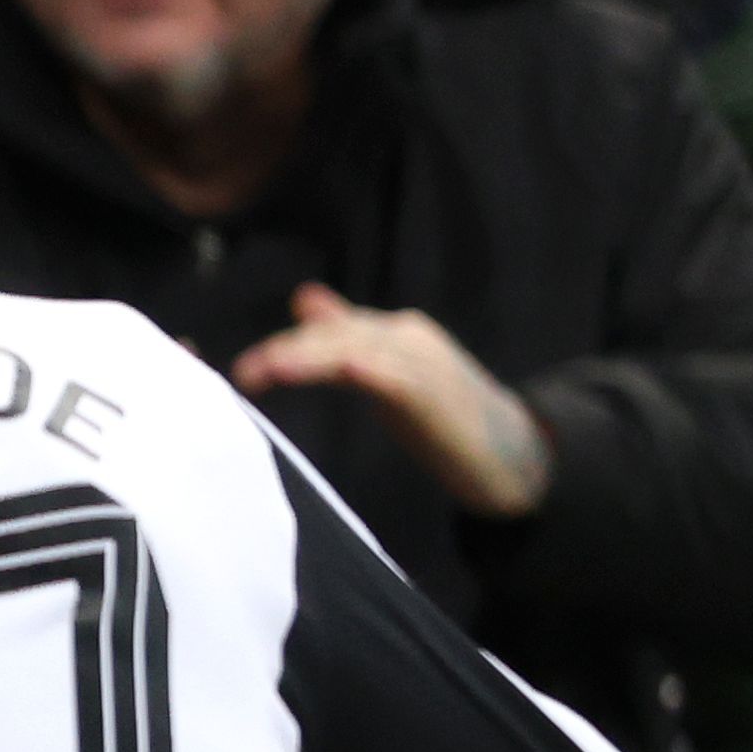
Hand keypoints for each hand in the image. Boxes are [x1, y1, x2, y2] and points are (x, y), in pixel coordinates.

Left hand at [231, 287, 550, 519]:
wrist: (511, 452)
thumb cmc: (443, 417)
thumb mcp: (386, 373)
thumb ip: (345, 338)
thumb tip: (303, 300)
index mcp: (392, 333)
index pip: (329, 331)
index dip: (286, 345)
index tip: (241, 370)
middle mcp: (407, 337)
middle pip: (337, 336)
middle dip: (287, 350)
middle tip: (241, 373)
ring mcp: (425, 361)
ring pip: (359, 348)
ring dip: (310, 357)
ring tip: (266, 369)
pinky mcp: (437, 392)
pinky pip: (398, 375)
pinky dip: (367, 369)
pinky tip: (344, 369)